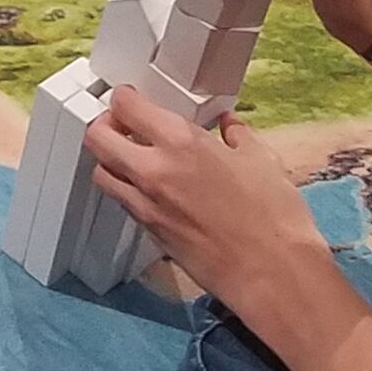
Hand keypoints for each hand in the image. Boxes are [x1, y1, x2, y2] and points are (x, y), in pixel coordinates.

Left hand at [81, 92, 326, 303]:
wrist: (271, 272)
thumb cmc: (273, 219)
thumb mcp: (263, 161)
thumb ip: (238, 136)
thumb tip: (229, 125)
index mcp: (183, 142)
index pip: (127, 107)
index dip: (123, 98)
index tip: (129, 98)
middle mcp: (155, 170)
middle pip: (98, 138)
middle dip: (104, 125)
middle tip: (119, 123)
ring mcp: (147, 203)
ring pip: (102, 172)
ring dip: (109, 159)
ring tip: (128, 155)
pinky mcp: (150, 231)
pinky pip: (122, 201)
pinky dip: (125, 188)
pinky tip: (147, 186)